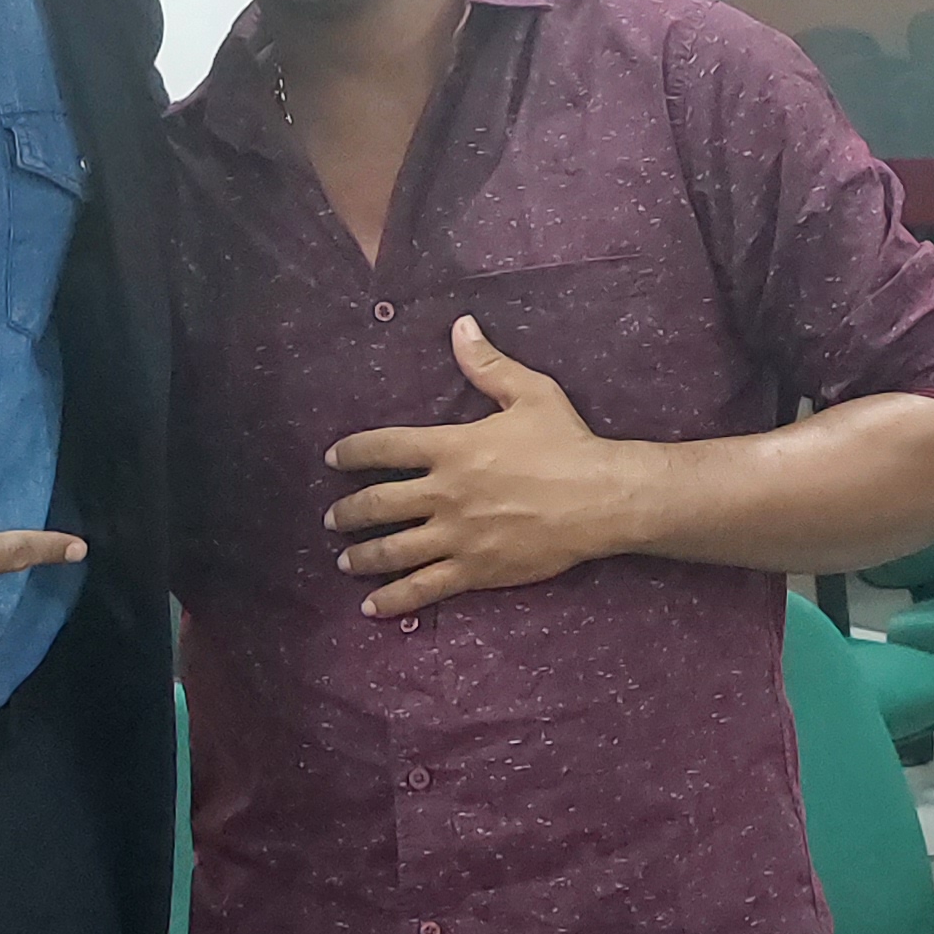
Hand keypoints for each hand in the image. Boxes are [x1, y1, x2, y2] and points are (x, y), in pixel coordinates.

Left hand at [322, 319, 655, 618]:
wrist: (600, 499)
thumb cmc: (567, 443)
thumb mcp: (530, 392)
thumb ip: (487, 364)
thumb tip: (460, 325)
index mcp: (452, 448)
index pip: (384, 448)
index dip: (351, 452)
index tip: (332, 458)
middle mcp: (444, 493)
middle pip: (378, 504)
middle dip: (347, 513)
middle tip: (332, 519)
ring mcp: (457, 535)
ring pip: (393, 550)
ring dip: (362, 556)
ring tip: (344, 561)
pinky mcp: (475, 569)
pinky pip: (424, 588)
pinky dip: (394, 599)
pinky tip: (371, 608)